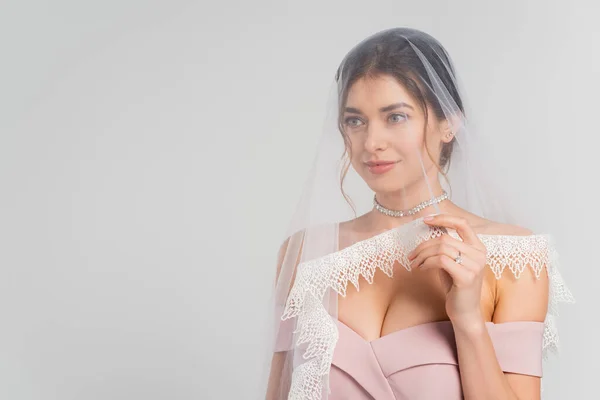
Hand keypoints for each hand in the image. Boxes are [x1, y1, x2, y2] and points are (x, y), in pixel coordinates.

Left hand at [407, 213, 487, 328]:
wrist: (464, 312)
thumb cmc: (455, 286)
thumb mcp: (451, 262)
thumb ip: (445, 247)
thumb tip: (429, 229)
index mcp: (478, 247)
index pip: (462, 223)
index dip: (443, 218)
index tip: (426, 220)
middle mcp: (479, 254)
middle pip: (445, 238)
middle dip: (423, 246)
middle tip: (412, 256)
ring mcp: (475, 266)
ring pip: (441, 249)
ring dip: (422, 255)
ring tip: (415, 264)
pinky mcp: (466, 277)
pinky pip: (441, 261)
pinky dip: (427, 263)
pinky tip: (421, 269)